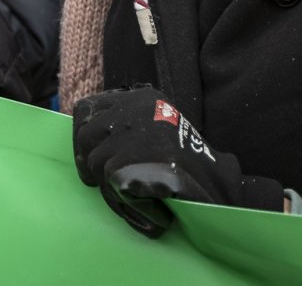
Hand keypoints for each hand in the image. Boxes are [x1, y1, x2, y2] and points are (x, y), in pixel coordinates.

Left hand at [72, 86, 283, 236]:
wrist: (218, 186)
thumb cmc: (192, 164)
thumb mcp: (159, 129)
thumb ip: (129, 127)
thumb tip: (87, 137)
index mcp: (141, 99)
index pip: (88, 107)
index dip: (84, 132)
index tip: (89, 151)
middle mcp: (130, 109)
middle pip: (83, 134)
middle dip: (89, 158)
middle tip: (98, 179)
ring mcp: (125, 134)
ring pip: (92, 161)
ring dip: (106, 182)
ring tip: (132, 192)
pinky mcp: (121, 162)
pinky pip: (105, 183)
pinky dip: (120, 197)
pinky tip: (144, 202)